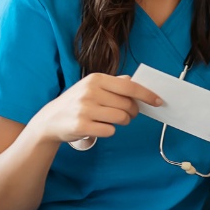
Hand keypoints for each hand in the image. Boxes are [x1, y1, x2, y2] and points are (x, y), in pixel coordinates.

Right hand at [32, 74, 158, 143]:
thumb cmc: (77, 102)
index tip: (158, 101)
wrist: (50, 120)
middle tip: (127, 114)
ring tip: (112, 120)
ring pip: (121, 118)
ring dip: (122, 122)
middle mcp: (90, 92)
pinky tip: (99, 127)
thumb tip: (135, 81)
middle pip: (127, 105)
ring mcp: (85, 109)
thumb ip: (114, 83)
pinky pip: (110, 131)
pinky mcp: (82, 126)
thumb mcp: (92, 87)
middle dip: (132, 112)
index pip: (129, 87)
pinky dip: (109, 131)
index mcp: (96, 79)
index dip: (147, 95)